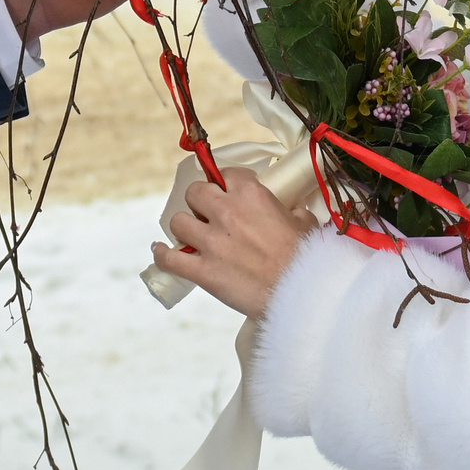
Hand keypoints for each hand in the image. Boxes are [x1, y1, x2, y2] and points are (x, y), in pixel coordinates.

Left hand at [149, 167, 315, 315]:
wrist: (301, 294)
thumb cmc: (307, 259)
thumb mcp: (305, 223)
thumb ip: (292, 212)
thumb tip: (292, 213)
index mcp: (252, 195)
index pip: (225, 174)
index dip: (225, 183)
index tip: (228, 192)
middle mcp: (227, 213)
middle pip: (194, 192)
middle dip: (200, 202)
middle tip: (209, 214)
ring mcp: (212, 243)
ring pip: (178, 222)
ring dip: (184, 227)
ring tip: (193, 235)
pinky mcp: (203, 271)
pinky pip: (169, 258)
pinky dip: (163, 255)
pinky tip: (162, 251)